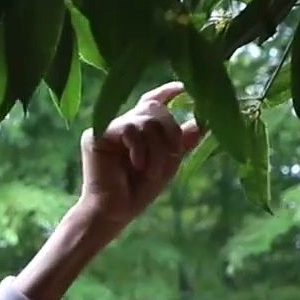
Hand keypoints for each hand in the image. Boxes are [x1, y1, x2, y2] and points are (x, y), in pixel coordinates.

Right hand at [76, 80, 203, 233]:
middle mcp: (123, 123)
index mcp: (139, 128)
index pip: (154, 101)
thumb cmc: (137, 191)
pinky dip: (140, 148)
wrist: (113, 212)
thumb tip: (203, 123)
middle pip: (156, 109)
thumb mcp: (168, 164)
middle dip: (171, 132)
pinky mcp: (96, 136)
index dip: (168, 90)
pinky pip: (129, 128)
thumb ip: (182, 143)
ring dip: (157, 148)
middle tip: (174, 155)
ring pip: (146, 120)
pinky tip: (137, 164)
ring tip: (151, 171)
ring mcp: (108, 128)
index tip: (184, 88)